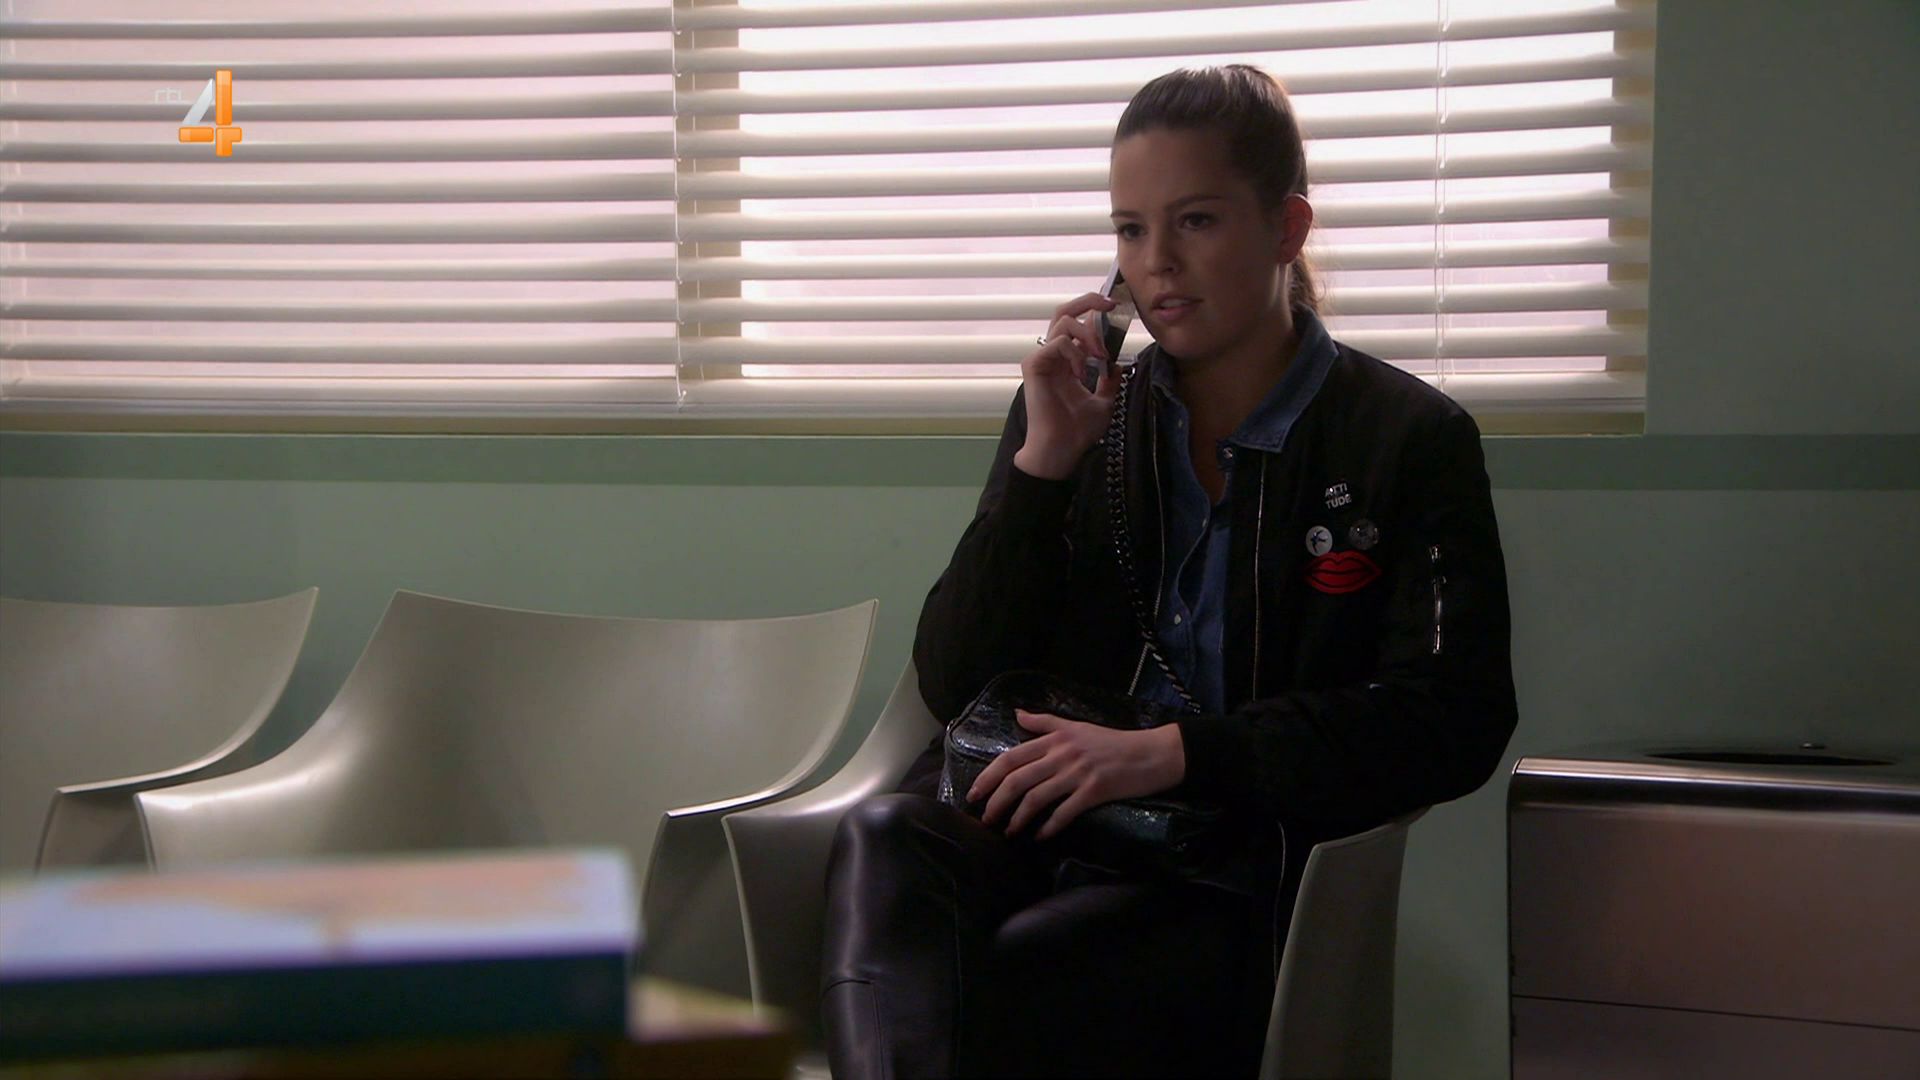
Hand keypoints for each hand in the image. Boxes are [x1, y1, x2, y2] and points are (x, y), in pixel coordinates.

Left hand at [969, 710, 1185, 839]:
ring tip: (1009, 832)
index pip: (1011, 758)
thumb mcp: (1076, 725)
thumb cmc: (1113, 741)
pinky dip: (1049, 827)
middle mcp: (1062, 754)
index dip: (988, 777)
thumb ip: (1044, 722)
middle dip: (996, 802)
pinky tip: (1040, 836)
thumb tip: (1016, 714)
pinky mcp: (1094, 791)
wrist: (1151, 753)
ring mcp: (1077, 773)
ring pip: (1036, 798)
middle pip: (1018, 780)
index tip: (974, 794)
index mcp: (1055, 738)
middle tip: (986, 820)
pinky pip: (1064, 812)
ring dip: (1018, 818)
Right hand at [1012, 293, 1120, 479]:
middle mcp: (1053, 355)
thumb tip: (1118, 363)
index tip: (1115, 308)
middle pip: (1064, 311)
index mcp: (1066, 361)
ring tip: (1099, 355)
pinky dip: (1075, 353)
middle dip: (1088, 302)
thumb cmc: (1078, 430)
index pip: (1076, 324)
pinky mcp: (1034, 365)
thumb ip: (1109, 379)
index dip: (1093, 310)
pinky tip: (1081, 373)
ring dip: (1088, 333)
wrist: (1062, 449)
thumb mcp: (1105, 401)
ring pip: (1063, 321)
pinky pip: (1057, 343)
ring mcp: (1042, 358)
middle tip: (1110, 305)